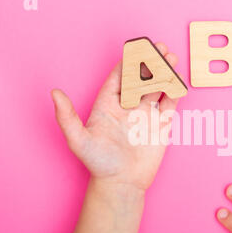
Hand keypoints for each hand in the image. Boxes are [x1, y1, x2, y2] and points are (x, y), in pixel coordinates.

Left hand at [51, 42, 179, 190]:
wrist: (122, 184)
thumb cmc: (98, 163)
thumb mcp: (78, 140)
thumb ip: (67, 117)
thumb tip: (54, 93)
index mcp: (108, 104)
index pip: (119, 77)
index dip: (127, 63)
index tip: (136, 49)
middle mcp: (128, 106)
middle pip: (141, 78)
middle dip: (150, 62)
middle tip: (159, 48)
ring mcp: (145, 114)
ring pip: (157, 87)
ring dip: (164, 73)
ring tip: (171, 58)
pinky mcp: (161, 124)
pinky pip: (169, 103)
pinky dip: (174, 91)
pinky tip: (177, 80)